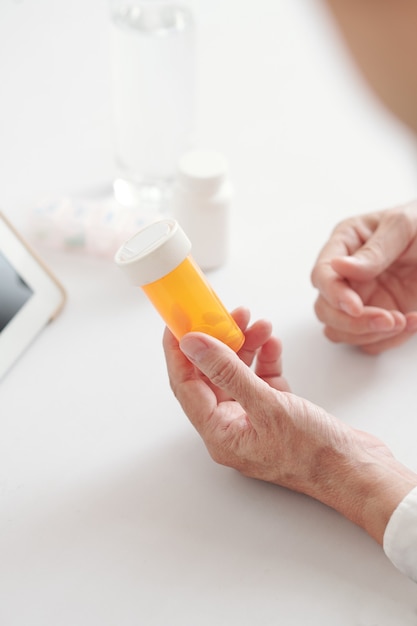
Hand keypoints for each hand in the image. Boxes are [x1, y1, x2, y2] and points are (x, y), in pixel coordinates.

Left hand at [163, 309, 416, 543]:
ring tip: (257, 323)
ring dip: (246, 346)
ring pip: (238, 374)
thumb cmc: (314, 453)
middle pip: (211, 376)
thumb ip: (227, 372)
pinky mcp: (276, 413)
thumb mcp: (267, 405)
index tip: (178, 323)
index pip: (186, 385)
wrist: (357, 471)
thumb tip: (193, 346)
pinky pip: (261, 379)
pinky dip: (265, 359)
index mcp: (220, 433)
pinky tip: (272, 344)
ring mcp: (254, 419)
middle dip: (219, 342)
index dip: (179, 352)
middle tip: (226, 315)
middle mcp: (233, 427)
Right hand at [311, 202, 416, 353]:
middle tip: (388, 319)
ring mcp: (361, 299)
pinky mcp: (377, 319)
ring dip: (371, 334)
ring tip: (404, 320)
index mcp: (345, 244)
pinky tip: (413, 321)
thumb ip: (373, 250)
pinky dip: (390, 340)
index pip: (322, 275)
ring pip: (341, 332)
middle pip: (325, 310)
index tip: (355, 307)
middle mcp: (346, 275)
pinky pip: (370, 342)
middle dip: (353, 322)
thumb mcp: (403, 227)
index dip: (334, 294)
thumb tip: (339, 266)